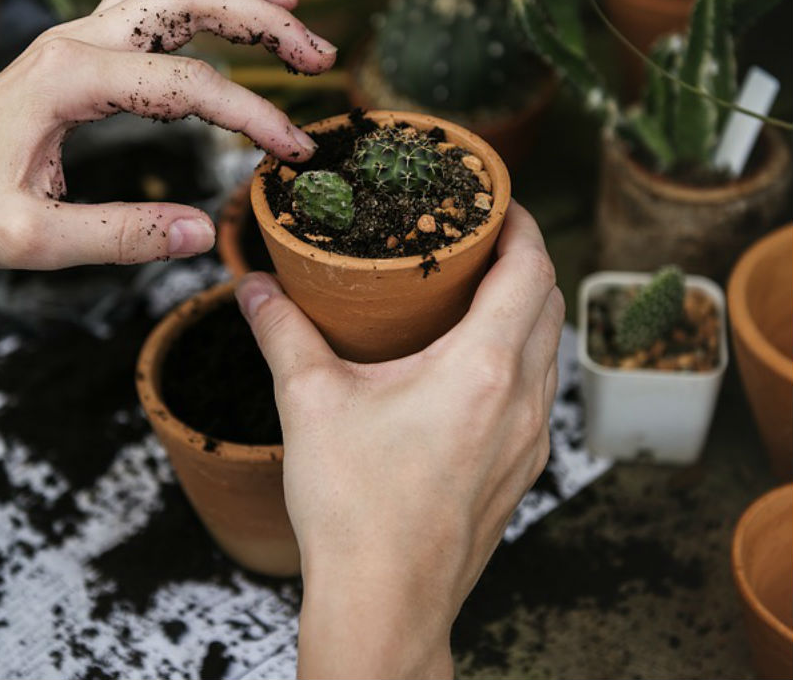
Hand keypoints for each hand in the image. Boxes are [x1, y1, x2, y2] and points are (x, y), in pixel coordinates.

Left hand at [0, 0, 335, 269]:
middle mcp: (73, 41)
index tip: (294, 152)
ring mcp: (72, 38)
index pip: (187, 85)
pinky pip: (144, 2)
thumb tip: (204, 232)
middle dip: (263, 19)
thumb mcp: (35, 241)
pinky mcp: (73, 52)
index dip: (252, 115)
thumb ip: (122, 236)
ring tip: (292, 4)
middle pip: (186, 0)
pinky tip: (225, 9)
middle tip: (320, 53)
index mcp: (67, 79)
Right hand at [236, 202, 562, 678]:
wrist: (385, 603)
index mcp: (483, 368)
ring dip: (525, 310)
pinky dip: (519, 359)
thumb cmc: (354, 508)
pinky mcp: (520, 473)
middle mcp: (523, 400)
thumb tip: (253, 286)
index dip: (521, 224)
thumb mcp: (309, 402)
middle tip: (477, 239)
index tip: (495, 200)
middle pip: (550, 304)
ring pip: (549, 351)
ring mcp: (530, 442)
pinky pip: (538, 394)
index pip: (531, 269)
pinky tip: (470, 367)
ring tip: (473, 294)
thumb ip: (281, 331)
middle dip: (524, 260)